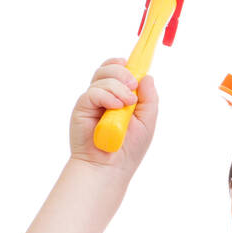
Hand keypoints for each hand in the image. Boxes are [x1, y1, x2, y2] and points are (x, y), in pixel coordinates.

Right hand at [69, 57, 157, 171]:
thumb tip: (146, 76)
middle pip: (109, 69)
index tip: (132, 65)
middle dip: (122, 73)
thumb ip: (149, 99)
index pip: (119, 72)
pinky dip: (106, 95)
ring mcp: (93, 101)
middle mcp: (105, 96)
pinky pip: (93, 92)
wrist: (110, 167)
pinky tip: (115, 106)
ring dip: (117, 86)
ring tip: (126, 104)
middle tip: (132, 86)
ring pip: (102, 77)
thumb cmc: (128, 149)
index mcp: (120, 97)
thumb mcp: (147, 122)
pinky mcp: (82, 107)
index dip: (124, 65)